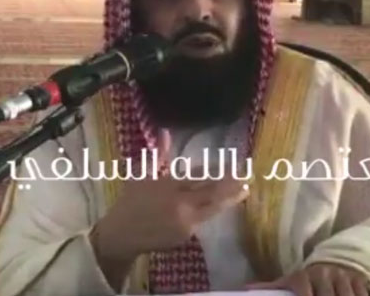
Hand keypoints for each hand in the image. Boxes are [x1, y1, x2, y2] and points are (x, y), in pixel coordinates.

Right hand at [93, 129, 248, 260]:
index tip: (234, 166)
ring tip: (245, 190)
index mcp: (169, 185)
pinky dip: (213, 212)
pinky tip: (224, 206)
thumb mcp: (142, 173)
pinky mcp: (186, 236)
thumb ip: (159, 154)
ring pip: (212, 208)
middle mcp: (180, 203)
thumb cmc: (131, 201)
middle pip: (212, 193)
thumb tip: (165, 132)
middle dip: (231, 185)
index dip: (218, 171)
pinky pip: (202, 221)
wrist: (121, 234)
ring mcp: (185, 222)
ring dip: (229, 199)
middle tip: (247, 177)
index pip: (199, 176)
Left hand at [246, 263, 369, 295]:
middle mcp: (322, 274)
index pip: (304, 289)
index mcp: (303, 276)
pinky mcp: (357, 278)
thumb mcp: (290, 280)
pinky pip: (361, 294)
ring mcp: (341, 276)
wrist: (333, 261)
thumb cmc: (308, 279)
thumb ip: (269, 287)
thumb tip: (244, 288)